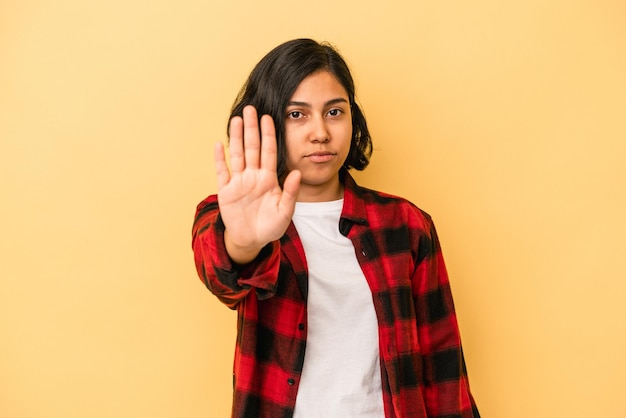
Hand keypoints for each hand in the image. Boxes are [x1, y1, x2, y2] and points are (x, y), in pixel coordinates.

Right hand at [215, 105, 300, 263]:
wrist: (252, 240)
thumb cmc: (271, 226)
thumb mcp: (285, 211)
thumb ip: (290, 192)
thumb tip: (297, 173)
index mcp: (269, 179)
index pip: (269, 152)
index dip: (268, 135)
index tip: (268, 118)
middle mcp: (253, 176)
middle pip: (252, 147)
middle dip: (252, 128)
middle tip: (250, 109)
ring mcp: (239, 182)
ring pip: (237, 154)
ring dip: (237, 137)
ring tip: (236, 119)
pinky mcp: (226, 191)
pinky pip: (222, 171)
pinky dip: (220, 158)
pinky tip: (219, 144)